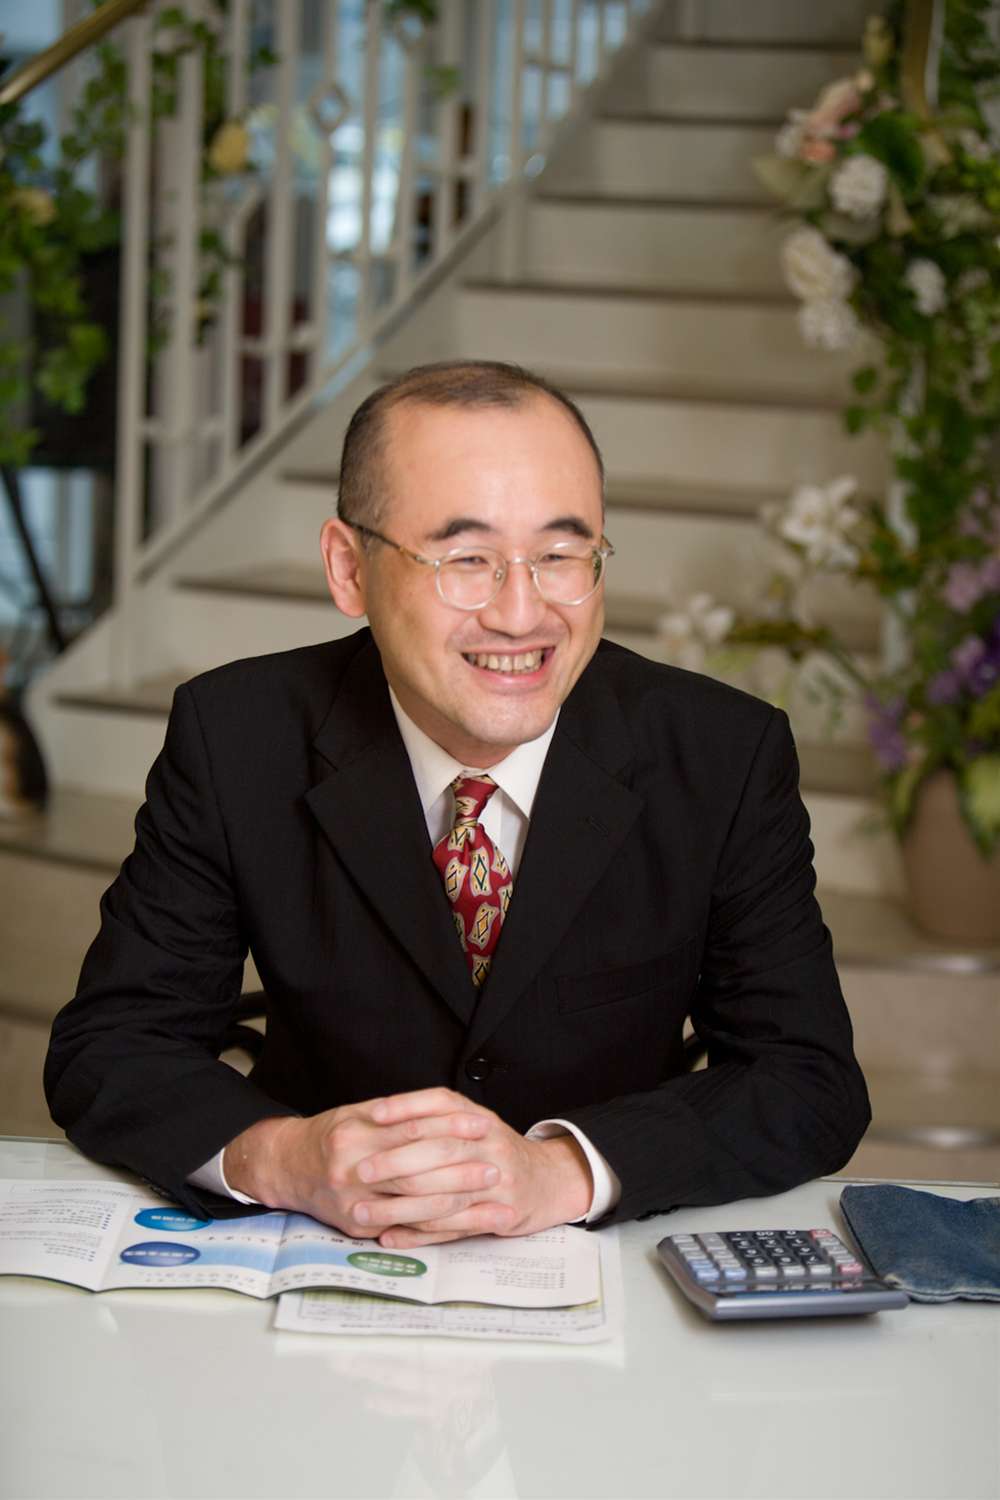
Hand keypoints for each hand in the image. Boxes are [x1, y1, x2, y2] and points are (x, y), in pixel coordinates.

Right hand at [221, 1090, 499, 1238]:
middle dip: (461, 1172)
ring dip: (459, 1205)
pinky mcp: (358, 1229)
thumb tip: (449, 1111)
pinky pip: (405, 1229)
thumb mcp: (356, 1112)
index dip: (451, 1128)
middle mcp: (352, 1172)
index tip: (483, 1126)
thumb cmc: (328, 1135)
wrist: (286, 1167)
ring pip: (415, 1206)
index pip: (413, 1131)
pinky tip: (466, 1226)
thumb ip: (397, 1114)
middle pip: (418, 1173)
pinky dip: (439, 1228)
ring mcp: (354, 1205)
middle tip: (496, 1168)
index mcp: (354, 1136)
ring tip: (490, 1199)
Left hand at [351, 1089, 594, 1246]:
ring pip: (442, 1196)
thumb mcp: (471, 1121)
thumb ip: (434, 1115)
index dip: (405, 1108)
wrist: (547, 1180)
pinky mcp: (498, 1214)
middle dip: (395, 1162)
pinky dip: (417, 1235)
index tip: (372, 1117)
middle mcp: (489, 1145)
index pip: (439, 1105)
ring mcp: (496, 1181)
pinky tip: (389, 1236)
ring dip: (398, 1207)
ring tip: (362, 1212)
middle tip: (360, 1171)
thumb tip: (377, 1115)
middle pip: (438, 1150)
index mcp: (478, 1118)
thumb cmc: (495, 1150)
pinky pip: (451, 1227)